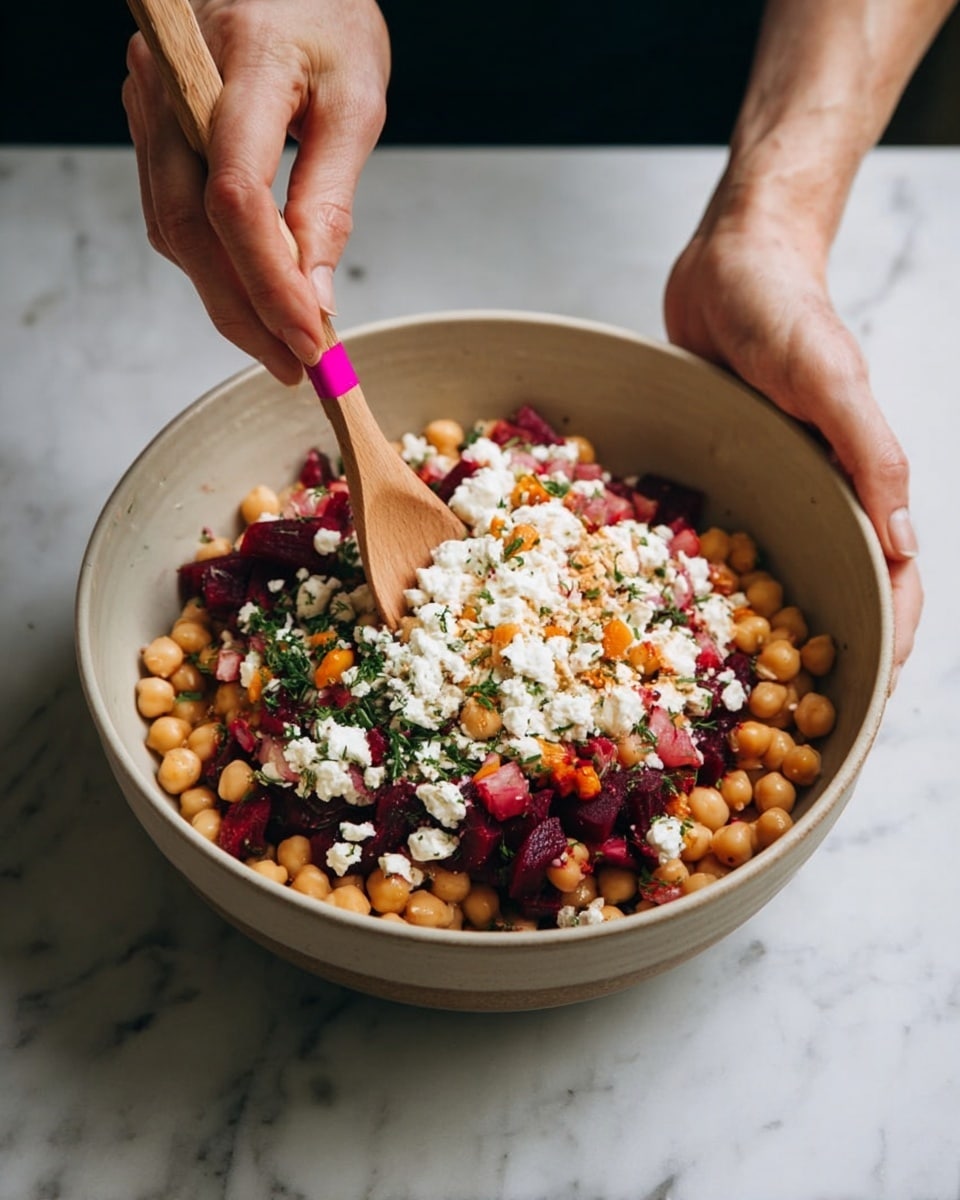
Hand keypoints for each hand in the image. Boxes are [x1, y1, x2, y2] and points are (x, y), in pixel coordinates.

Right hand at [123, 0, 389, 383]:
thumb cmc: (328, 16)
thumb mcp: (356, 99)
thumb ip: (331, 198)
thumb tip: (317, 295)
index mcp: (240, 63)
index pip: (236, 197)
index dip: (271, 282)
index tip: (312, 339)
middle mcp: (174, 82)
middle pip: (190, 226)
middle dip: (244, 311)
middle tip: (296, 366)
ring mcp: (151, 103)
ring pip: (172, 229)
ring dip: (225, 298)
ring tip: (281, 343)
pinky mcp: (151, 126)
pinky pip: (169, 213)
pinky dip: (211, 264)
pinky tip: (251, 294)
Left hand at [664, 207, 922, 676]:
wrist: (728, 259)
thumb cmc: (786, 308)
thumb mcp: (831, 376)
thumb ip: (871, 452)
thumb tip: (904, 539)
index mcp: (858, 475)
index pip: (891, 572)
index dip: (892, 635)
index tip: (878, 696)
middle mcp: (818, 488)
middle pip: (837, 583)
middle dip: (829, 650)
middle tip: (797, 719)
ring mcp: (773, 482)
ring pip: (783, 569)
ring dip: (773, 625)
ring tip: (744, 687)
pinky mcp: (728, 469)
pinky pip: (730, 535)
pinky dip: (721, 578)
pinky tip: (688, 614)